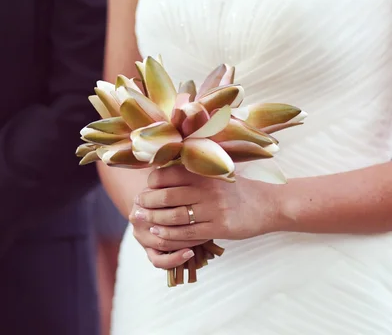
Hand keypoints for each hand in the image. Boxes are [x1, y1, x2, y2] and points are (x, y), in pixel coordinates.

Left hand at [132, 166, 277, 267]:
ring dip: (154, 220)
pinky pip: (188, 233)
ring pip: (174, 216)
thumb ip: (192, 170)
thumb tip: (159, 169)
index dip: (151, 183)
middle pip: (166, 197)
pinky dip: (169, 235)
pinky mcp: (220, 227)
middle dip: (147, 203)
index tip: (144, 189)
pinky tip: (158, 234)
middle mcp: (207, 188)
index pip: (167, 175)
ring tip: (143, 220)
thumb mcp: (216, 172)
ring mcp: (214, 209)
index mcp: (203, 172)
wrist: (267, 204)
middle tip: (137, 207)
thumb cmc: (235, 188)